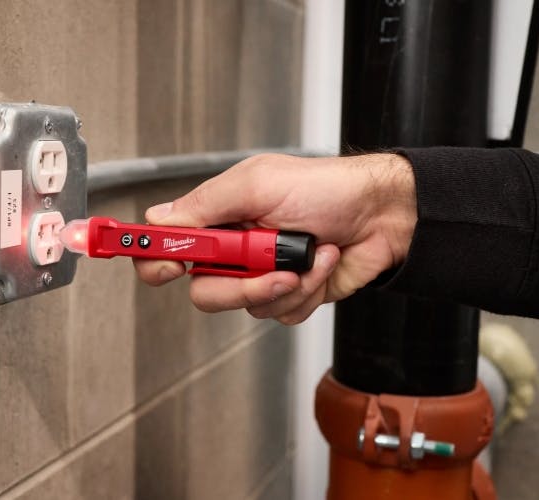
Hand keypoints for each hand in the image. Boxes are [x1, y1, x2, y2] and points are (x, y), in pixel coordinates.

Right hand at [132, 153, 416, 324]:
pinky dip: (308, 292)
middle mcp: (234, 250)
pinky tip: (322, 264)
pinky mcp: (290, 295)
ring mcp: (261, 275)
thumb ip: (207, 204)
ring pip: (248, 308)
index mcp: (219, 218)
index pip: (168, 245)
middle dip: (241, 287)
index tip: (166, 267)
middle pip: (205, 291)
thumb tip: (159, 219)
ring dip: (288, 284)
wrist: (383, 214)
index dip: (156, 259)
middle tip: (269, 267)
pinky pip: (281, 314)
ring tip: (311, 252)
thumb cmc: (327, 188)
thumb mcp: (260, 184)